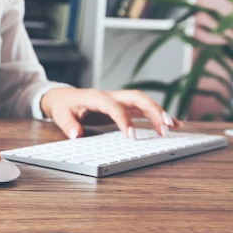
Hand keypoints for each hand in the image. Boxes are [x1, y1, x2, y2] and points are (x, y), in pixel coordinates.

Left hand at [40, 87, 179, 139]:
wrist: (62, 96)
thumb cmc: (63, 105)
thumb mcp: (59, 114)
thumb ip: (67, 124)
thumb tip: (76, 134)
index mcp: (95, 97)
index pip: (113, 106)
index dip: (124, 120)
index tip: (132, 137)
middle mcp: (110, 95)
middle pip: (136, 97)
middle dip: (152, 110)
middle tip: (165, 128)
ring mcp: (118, 99)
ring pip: (143, 101)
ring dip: (158, 112)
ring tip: (173, 128)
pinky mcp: (123, 105)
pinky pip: (142, 108)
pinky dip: (157, 115)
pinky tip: (173, 124)